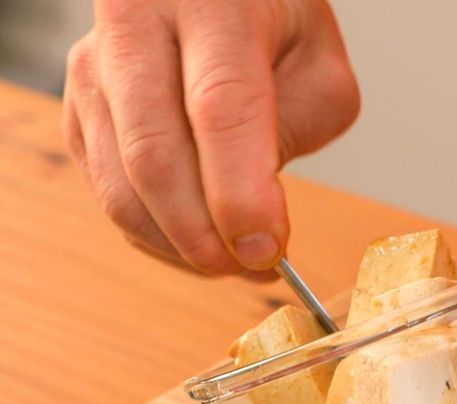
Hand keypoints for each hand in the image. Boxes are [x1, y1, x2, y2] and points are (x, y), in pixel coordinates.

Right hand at [63, 0, 358, 274]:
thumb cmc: (273, 20)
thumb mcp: (319, 62)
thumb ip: (301, 127)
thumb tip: (255, 215)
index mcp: (211, 5)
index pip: (220, 108)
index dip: (240, 193)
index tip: (267, 249)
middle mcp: (136, 27)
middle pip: (156, 156)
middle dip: (206, 234)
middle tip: (255, 266)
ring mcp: (94, 67)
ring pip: (121, 185)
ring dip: (180, 245)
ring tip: (235, 260)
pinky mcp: (78, 106)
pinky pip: (107, 192)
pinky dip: (155, 234)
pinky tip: (199, 240)